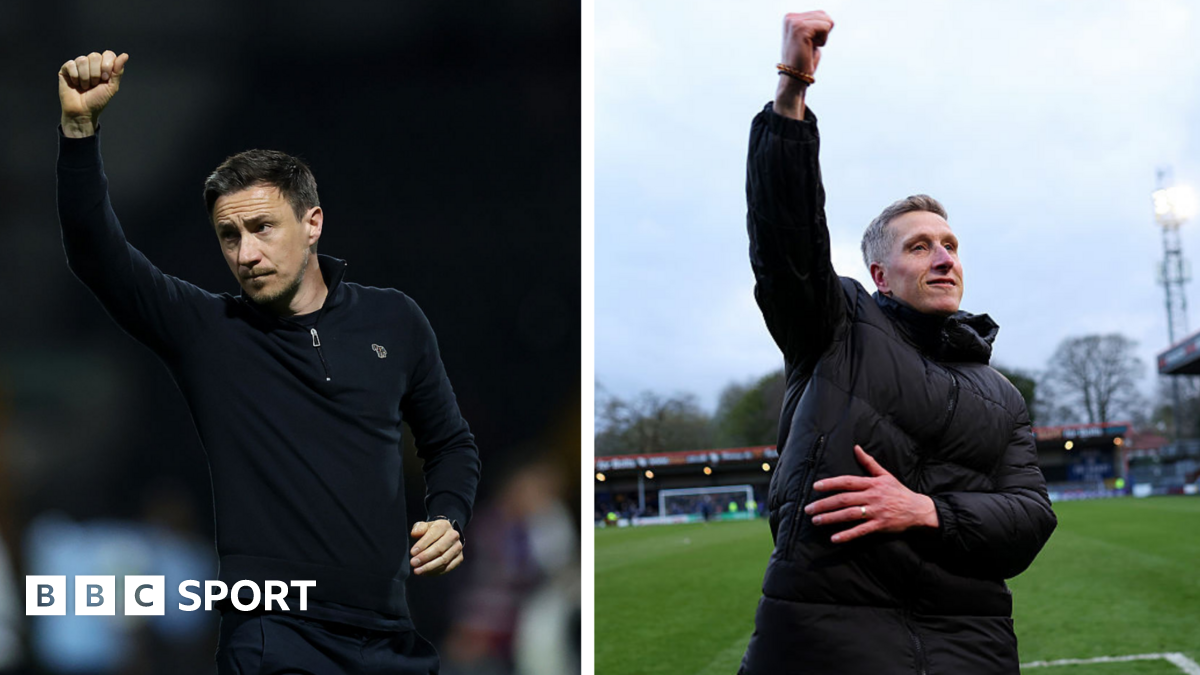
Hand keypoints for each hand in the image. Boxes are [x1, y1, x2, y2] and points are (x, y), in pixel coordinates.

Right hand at [58, 50, 128, 137]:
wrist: (83, 111)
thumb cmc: (97, 100)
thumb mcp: (112, 87)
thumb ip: (117, 71)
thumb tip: (125, 55)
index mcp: (103, 66)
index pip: (108, 54)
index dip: (107, 65)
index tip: (105, 79)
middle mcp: (91, 63)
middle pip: (95, 56)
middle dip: (96, 73)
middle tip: (94, 85)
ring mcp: (78, 65)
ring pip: (82, 60)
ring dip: (85, 77)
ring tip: (85, 86)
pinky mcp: (66, 69)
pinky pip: (71, 65)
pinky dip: (75, 77)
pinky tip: (75, 84)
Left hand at [409, 519, 463, 575]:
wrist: (443, 536)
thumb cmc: (430, 532)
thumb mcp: (423, 526)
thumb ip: (418, 528)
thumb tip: (415, 533)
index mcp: (444, 525)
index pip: (432, 535)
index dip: (422, 545)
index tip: (412, 552)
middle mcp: (453, 536)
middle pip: (439, 549)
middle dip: (425, 557)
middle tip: (413, 563)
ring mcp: (458, 547)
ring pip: (444, 560)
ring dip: (429, 567)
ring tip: (417, 570)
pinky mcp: (459, 558)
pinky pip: (448, 567)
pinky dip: (436, 571)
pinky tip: (426, 573)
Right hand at [775, 11, 833, 119]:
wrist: (794, 78)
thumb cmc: (804, 62)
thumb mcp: (811, 39)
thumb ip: (816, 27)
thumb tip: (829, 21)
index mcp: (790, 18)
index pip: (821, 14)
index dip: (820, 31)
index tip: (807, 44)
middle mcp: (790, 18)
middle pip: (824, 15)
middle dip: (823, 33)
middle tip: (809, 47)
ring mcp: (794, 22)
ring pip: (826, 21)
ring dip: (823, 38)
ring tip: (809, 48)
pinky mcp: (800, 28)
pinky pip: (825, 27)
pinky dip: (823, 41)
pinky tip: (810, 48)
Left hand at [804, 444, 938, 543]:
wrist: (918, 509)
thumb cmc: (898, 492)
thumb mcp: (885, 475)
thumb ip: (869, 463)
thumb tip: (856, 448)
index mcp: (872, 484)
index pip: (847, 482)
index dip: (831, 483)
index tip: (816, 486)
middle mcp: (872, 497)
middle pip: (844, 499)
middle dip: (824, 504)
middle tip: (808, 508)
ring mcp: (875, 512)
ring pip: (849, 514)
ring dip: (831, 518)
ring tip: (815, 521)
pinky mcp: (879, 526)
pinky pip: (861, 531)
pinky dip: (847, 535)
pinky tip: (834, 538)